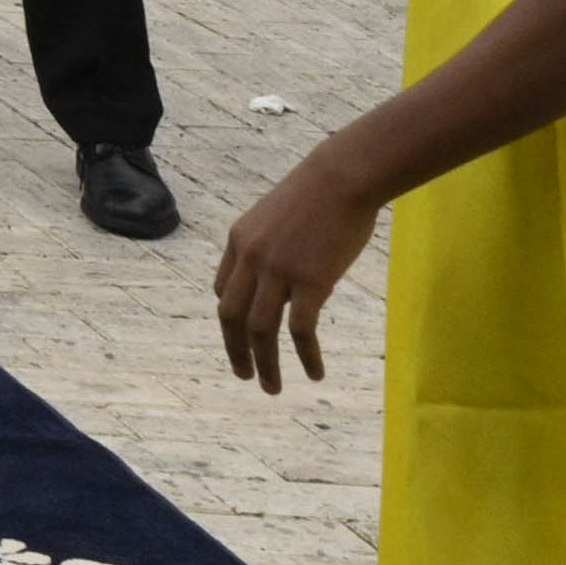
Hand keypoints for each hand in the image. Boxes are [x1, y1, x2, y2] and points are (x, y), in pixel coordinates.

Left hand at [213, 152, 370, 393]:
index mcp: (239, 240)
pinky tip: (313, 373)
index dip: (229, 318)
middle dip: (235, 351)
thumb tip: (278, 272)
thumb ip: (269, 245)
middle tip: (245, 376)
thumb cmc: (319, 193)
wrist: (343, 176)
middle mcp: (250, 258)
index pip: (222, 290)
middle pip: (230, 316)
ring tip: (272, 388)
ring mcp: (277, 271)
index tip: (241, 337)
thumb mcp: (277, 215)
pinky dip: (304, 357)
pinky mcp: (310, 281)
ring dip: (265, 364)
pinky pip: (300, 331)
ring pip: (260, 330)